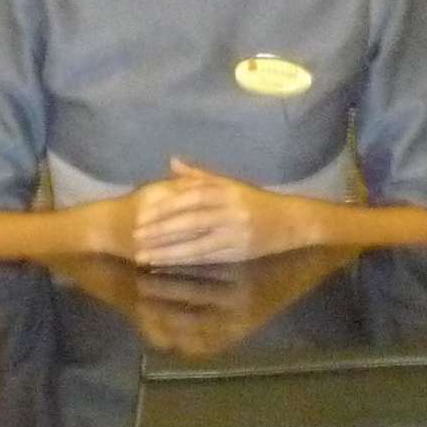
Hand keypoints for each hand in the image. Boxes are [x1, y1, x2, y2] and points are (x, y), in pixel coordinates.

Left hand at [130, 158, 308, 266]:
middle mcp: (231, 211)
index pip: (191, 197)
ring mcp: (236, 233)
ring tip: (143, 256)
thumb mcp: (231, 184)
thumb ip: (200, 175)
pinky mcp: (239, 252)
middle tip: (136, 237)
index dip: (165, 207)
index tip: (141, 216)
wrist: (291, 221)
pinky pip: (207, 257)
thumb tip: (172, 162)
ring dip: (168, 250)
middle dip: (161, 230)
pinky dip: (184, 261)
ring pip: (196, 242)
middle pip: (191, 220)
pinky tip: (166, 264)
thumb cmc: (256, 202)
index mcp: (228, 191)